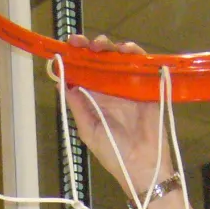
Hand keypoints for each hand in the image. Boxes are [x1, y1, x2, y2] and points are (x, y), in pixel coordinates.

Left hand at [62, 35, 172, 197]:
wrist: (144, 165)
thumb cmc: (114, 153)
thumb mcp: (89, 130)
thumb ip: (77, 107)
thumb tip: (61, 84)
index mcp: (94, 98)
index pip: (83, 71)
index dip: (76, 57)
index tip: (68, 47)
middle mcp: (111, 88)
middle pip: (101, 60)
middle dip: (91, 47)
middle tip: (83, 43)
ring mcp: (130, 86)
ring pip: (120, 58)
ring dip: (111, 47)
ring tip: (101, 47)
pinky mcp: (148, 87)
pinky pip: (142, 65)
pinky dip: (135, 54)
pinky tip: (126, 50)